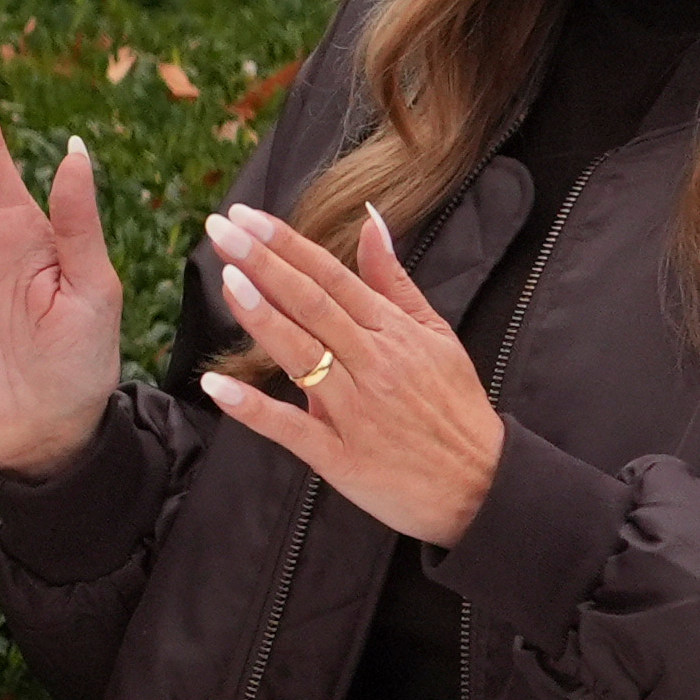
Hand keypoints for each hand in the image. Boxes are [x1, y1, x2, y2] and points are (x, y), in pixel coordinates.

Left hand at [197, 202, 502, 546]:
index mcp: (393, 332)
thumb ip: (395, 281)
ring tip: (226, 280)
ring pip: (301, 354)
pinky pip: (290, 427)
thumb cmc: (454, 406)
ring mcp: (355, 409)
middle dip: (264, 263)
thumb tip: (372, 222)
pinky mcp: (340, 455)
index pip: (332, 277)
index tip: (246, 217)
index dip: (287, 244)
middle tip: (220, 229)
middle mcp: (373, 363)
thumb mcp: (437, 334)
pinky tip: (216, 386)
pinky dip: (253, 408)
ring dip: (262, 317)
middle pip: (312, 304)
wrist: (482, 482)